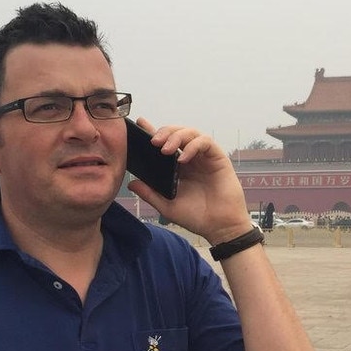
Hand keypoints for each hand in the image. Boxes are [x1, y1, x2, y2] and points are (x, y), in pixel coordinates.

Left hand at [127, 118, 250, 243]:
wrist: (219, 227)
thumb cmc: (196, 217)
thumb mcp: (167, 206)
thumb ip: (150, 194)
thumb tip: (131, 183)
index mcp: (178, 167)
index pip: (165, 143)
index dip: (152, 131)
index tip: (140, 123)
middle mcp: (191, 158)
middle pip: (177, 133)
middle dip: (164, 132)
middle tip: (152, 142)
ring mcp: (204, 157)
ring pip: (191, 133)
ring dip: (176, 136)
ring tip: (165, 149)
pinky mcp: (217, 158)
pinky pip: (205, 142)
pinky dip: (193, 146)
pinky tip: (183, 158)